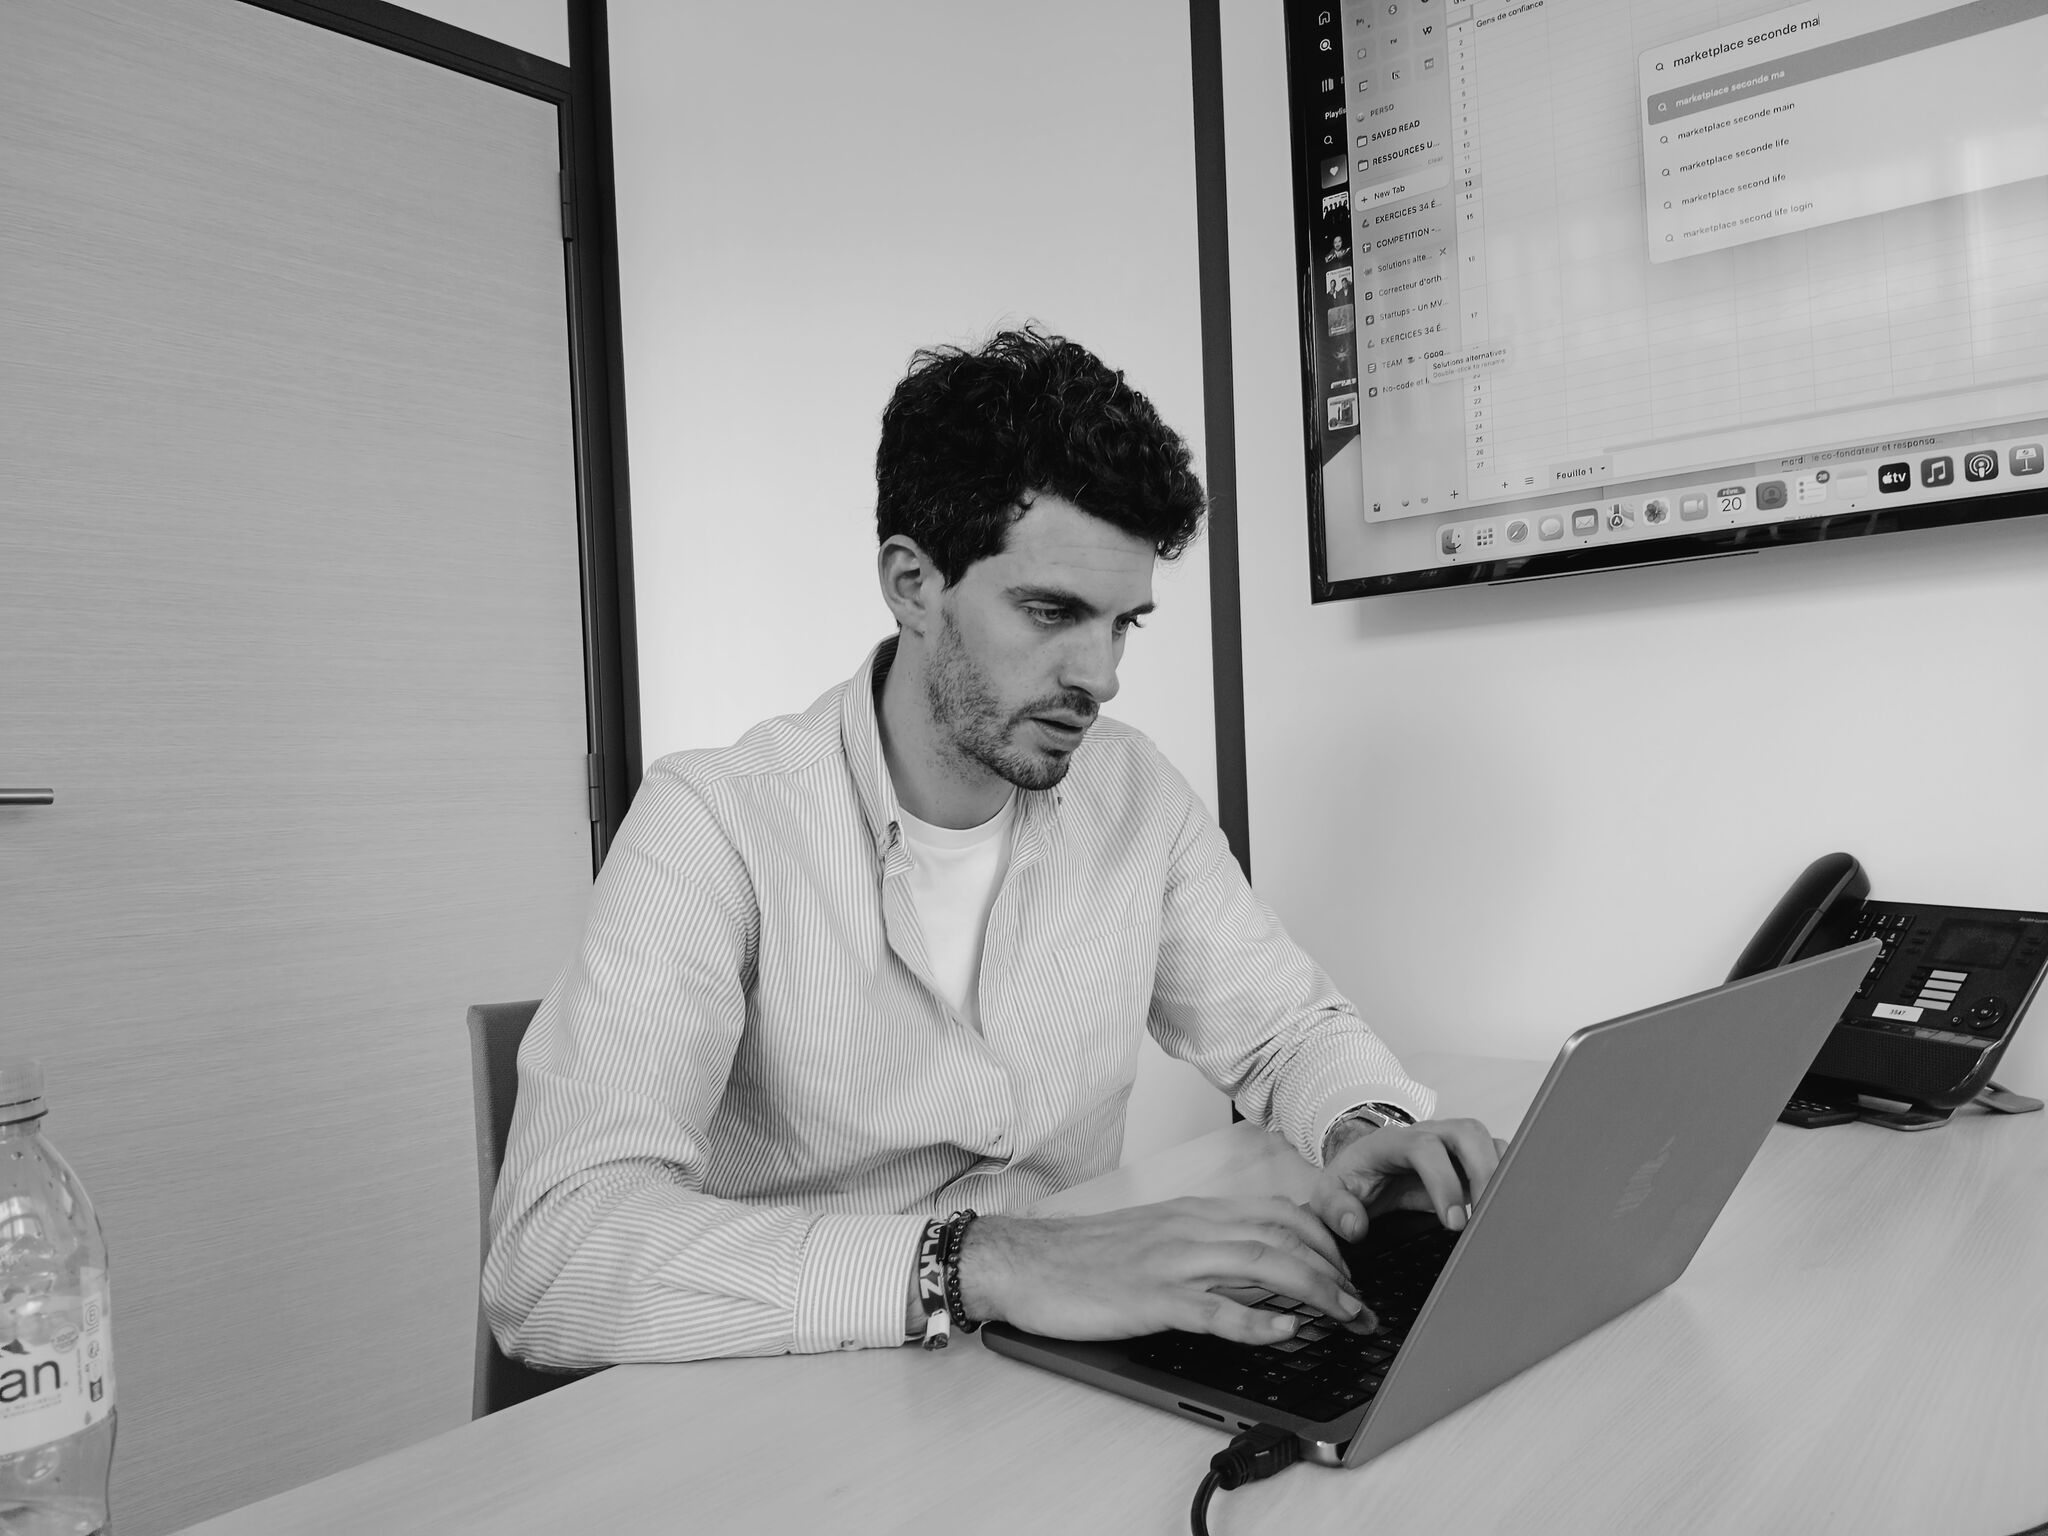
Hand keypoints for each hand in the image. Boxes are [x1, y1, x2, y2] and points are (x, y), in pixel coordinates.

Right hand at [957, 1197, 1372, 1346]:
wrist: (1026, 1261)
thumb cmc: (1087, 1255)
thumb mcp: (1155, 1234)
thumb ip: (1203, 1242)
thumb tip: (1256, 1262)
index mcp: (1194, 1213)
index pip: (1278, 1212)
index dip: (1325, 1236)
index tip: (1351, 1264)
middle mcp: (1190, 1228)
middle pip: (1282, 1236)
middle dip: (1334, 1269)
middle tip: (1362, 1303)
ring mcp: (1172, 1261)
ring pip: (1260, 1264)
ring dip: (1314, 1291)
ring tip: (1346, 1315)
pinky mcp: (1151, 1297)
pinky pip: (1213, 1308)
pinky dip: (1255, 1320)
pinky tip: (1283, 1331)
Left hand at [1310, 1118, 1506, 1241]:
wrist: (1363, 1171)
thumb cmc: (1352, 1180)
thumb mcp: (1328, 1194)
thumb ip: (1334, 1208)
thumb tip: (1355, 1226)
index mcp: (1392, 1141)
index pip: (1425, 1147)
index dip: (1444, 1181)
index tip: (1453, 1222)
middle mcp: (1428, 1135)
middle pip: (1466, 1132)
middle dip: (1483, 1172)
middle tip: (1485, 1217)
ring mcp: (1451, 1144)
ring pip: (1487, 1140)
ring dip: (1500, 1174)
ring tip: (1498, 1215)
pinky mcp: (1467, 1159)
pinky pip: (1497, 1156)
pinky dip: (1507, 1177)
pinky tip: (1503, 1208)